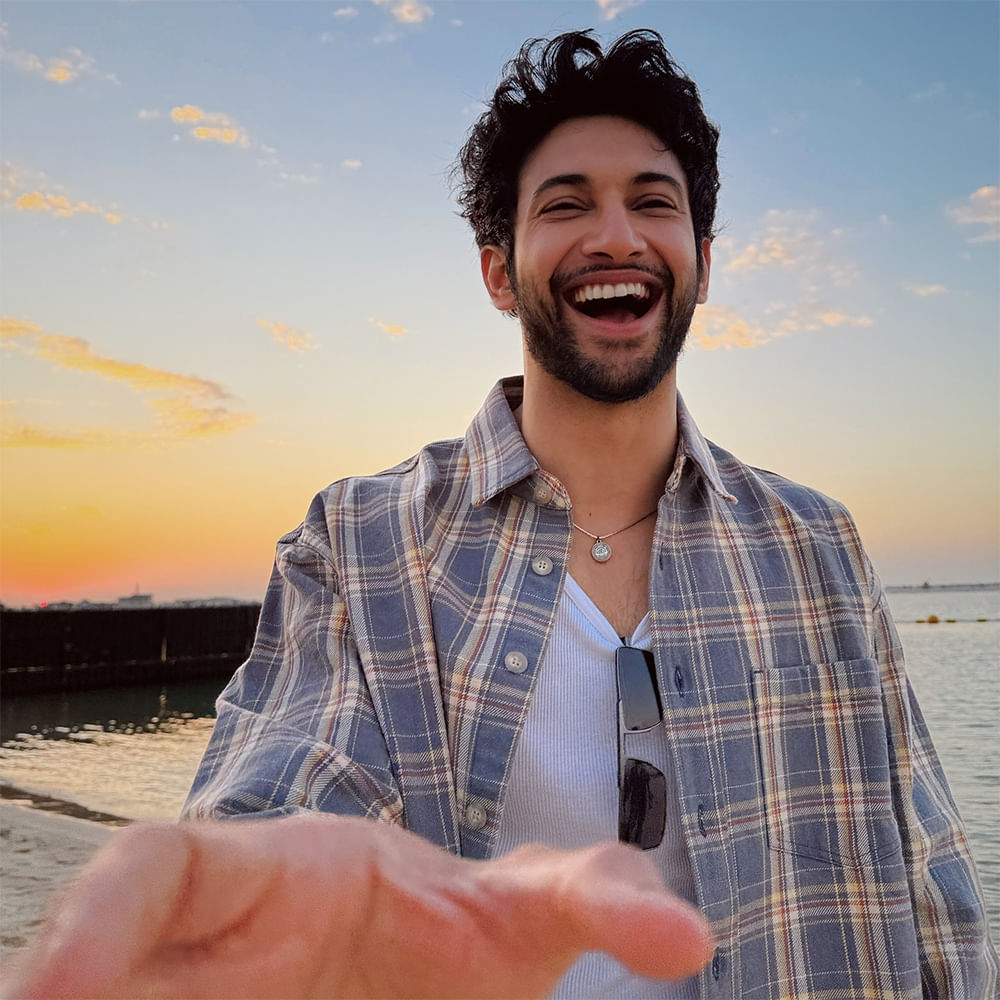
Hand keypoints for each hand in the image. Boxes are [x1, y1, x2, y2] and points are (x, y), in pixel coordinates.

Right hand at [2, 814, 712, 998]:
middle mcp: (198, 944)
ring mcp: (187, 991)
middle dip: (65, 988)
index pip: (158, 865)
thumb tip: (692, 933)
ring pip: (118, 999)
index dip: (97, 917)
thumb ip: (592, 897)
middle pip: (96, 969)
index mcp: (265, 875)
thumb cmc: (449, 933)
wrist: (413, 978)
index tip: (51, 994)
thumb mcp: (517, 916)